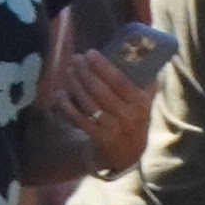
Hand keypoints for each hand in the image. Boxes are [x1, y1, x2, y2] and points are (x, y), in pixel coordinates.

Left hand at [46, 34, 158, 169]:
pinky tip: (60, 94)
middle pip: (101, 90)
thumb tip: (139, 52)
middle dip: (85, 72)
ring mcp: (113, 129)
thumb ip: (144, 81)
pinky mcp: (99, 138)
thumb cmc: (134, 117)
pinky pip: (80, 118)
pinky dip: (67, 105)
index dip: (103, 66)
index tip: (90, 53)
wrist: (128, 153)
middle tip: (76, 59)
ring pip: (89, 103)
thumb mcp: (144, 101)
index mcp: (141, 103)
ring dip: (76, 85)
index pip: (120, 81)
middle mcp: (129, 116)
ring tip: (69, 71)